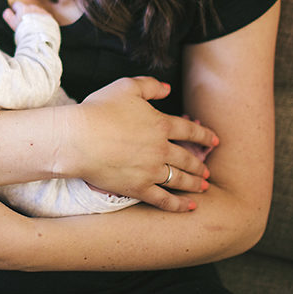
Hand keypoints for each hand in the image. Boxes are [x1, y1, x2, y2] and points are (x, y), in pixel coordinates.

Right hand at [2, 1, 50, 30]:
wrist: (40, 37)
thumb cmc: (24, 31)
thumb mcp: (12, 23)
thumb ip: (8, 15)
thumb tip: (7, 10)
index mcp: (23, 8)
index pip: (16, 4)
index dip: (15, 11)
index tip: (15, 17)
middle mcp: (33, 7)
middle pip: (27, 8)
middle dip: (25, 14)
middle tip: (25, 25)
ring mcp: (42, 11)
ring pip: (36, 11)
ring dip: (34, 17)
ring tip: (33, 27)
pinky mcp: (49, 17)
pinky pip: (44, 16)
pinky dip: (42, 20)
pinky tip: (41, 28)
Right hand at [57, 77, 217, 211]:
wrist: (78, 139)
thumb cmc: (99, 110)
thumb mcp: (126, 87)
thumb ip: (150, 86)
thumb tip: (167, 88)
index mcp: (161, 124)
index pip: (189, 130)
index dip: (204, 135)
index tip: (214, 140)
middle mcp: (161, 149)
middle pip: (187, 158)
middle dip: (199, 164)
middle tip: (206, 170)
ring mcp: (151, 170)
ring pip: (180, 179)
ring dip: (194, 183)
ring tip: (202, 187)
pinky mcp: (138, 188)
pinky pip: (163, 199)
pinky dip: (178, 205)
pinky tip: (189, 207)